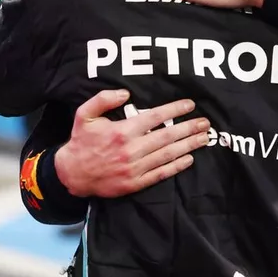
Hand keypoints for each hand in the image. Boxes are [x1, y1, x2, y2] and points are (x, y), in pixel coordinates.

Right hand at [54, 89, 210, 197]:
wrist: (71, 175)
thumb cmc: (81, 142)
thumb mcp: (84, 114)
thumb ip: (103, 99)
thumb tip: (126, 93)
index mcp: (121, 131)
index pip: (155, 117)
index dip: (174, 109)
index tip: (190, 104)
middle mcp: (131, 149)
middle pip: (167, 136)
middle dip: (189, 128)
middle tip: (205, 123)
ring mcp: (134, 167)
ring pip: (167, 154)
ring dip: (188, 146)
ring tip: (203, 138)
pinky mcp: (135, 183)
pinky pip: (160, 173)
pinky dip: (176, 166)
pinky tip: (189, 159)